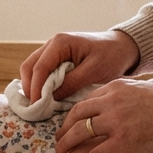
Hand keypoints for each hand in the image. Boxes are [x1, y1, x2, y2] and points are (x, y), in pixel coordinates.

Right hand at [20, 30, 139, 102]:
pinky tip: (47, 97)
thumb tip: (50, 98)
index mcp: (60, 43)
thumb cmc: (112, 56)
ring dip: (33, 86)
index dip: (35, 89)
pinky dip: (40, 84)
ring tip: (41, 105)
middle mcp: (53, 44)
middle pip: (29, 66)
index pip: (39, 68)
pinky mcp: (57, 58)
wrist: (123, 47)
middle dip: (30, 88)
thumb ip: (71, 83)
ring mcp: (53, 50)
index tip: (37, 108)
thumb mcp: (94, 71)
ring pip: (32, 68)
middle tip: (36, 108)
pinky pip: (42, 71)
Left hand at [55, 77, 152, 152]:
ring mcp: (116, 122)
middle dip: (65, 126)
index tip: (72, 121)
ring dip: (67, 142)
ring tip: (60, 151)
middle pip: (78, 113)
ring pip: (82, 131)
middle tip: (59, 136)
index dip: (77, 112)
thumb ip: (135, 91)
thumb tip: (134, 93)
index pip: (89, 99)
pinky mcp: (123, 142)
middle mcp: (112, 102)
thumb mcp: (150, 87)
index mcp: (117, 87)